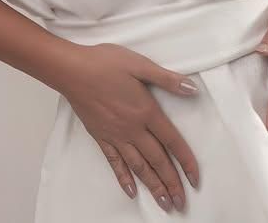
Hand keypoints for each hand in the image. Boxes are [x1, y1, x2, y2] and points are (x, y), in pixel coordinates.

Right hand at [55, 41, 201, 212]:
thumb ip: (167, 79)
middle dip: (171, 183)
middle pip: (157, 160)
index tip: (195, 179)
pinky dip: (124, 178)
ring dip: (153, 186)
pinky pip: (115, 163)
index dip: (186, 161)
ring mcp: (115, 135)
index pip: (172, 141)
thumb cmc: (105, 63)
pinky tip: (132, 191)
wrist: (72, 70)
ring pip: (139, 167)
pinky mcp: (100, 137)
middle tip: (181, 203)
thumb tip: (192, 88)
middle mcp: (133, 128)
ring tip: (164, 203)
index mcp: (146, 111)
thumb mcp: (140, 64)